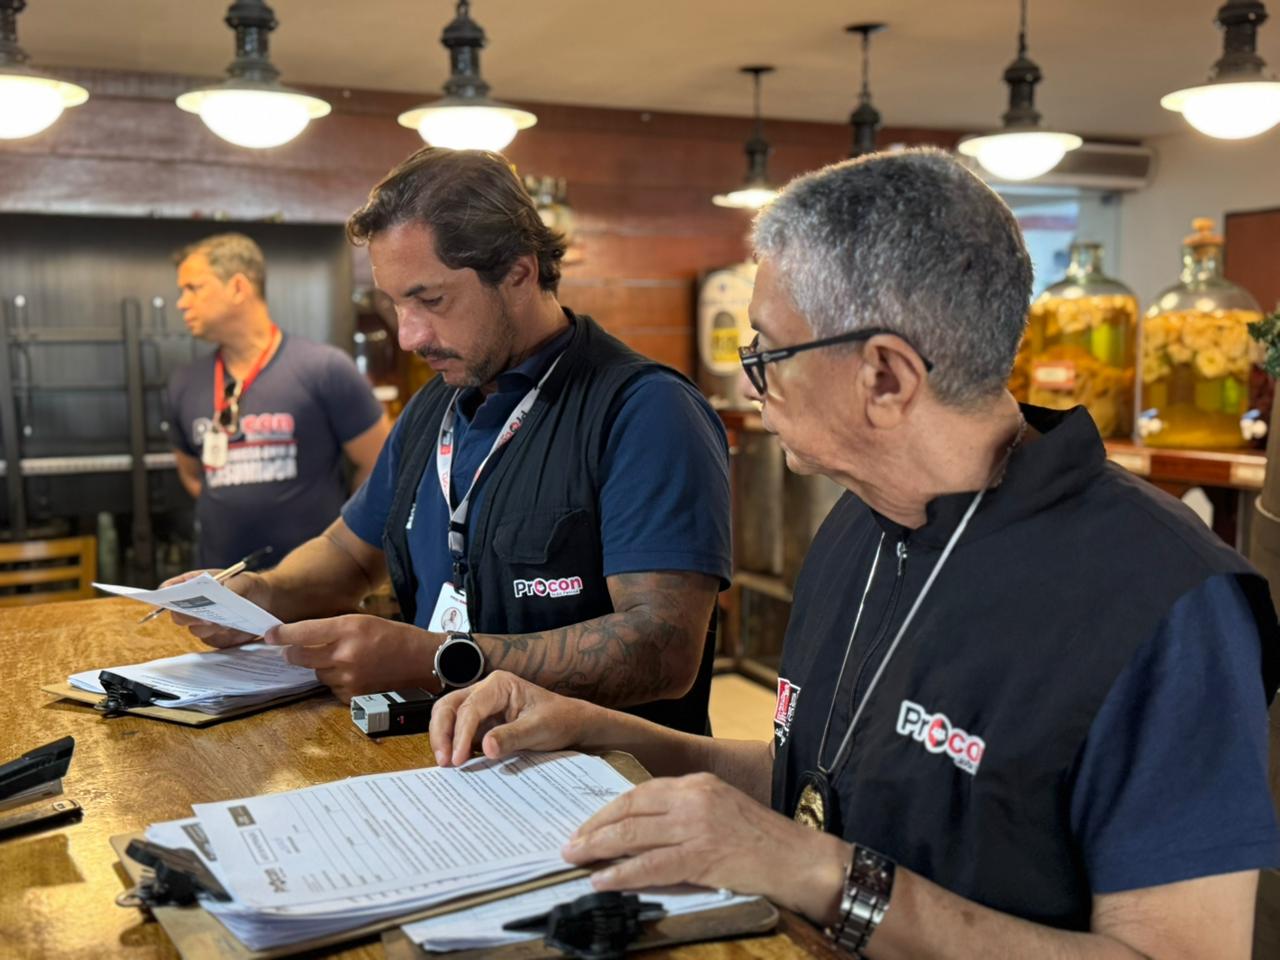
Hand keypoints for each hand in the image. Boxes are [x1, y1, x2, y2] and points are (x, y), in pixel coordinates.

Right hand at [161, 568, 267, 648]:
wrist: (265, 602)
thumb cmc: (249, 586)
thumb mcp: (244, 581)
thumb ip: (232, 587)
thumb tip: (224, 596)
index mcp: (192, 584)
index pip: (169, 589)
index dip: (165, 594)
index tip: (170, 596)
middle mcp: (193, 606)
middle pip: (177, 615)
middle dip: (188, 616)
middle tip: (202, 615)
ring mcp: (203, 624)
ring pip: (196, 630)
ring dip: (209, 627)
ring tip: (225, 621)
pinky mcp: (216, 638)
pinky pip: (214, 641)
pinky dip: (224, 636)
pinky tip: (236, 629)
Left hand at [263, 614, 435, 702]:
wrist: (423, 660)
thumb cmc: (396, 637)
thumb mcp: (364, 621)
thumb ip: (334, 628)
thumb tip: (302, 637)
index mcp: (348, 628)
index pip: (302, 632)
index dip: (281, 634)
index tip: (269, 635)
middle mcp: (345, 653)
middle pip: (300, 656)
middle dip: (294, 653)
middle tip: (295, 650)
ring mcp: (349, 677)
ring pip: (317, 673)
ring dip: (322, 667)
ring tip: (346, 660)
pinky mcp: (354, 695)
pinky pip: (332, 689)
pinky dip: (337, 682)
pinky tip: (356, 674)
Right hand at [429, 671, 593, 767]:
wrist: (571, 725)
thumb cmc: (559, 720)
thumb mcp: (540, 729)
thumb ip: (512, 737)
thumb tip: (485, 748)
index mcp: (499, 685)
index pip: (470, 707)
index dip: (461, 733)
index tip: (458, 759)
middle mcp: (485, 692)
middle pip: (448, 707)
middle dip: (441, 732)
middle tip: (444, 762)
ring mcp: (480, 708)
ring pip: (448, 718)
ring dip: (443, 739)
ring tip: (447, 765)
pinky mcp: (480, 725)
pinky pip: (458, 733)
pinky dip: (453, 746)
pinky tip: (455, 764)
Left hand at [562, 773, 848, 924]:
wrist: (799, 859)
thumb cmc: (764, 841)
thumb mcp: (722, 810)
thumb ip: (686, 813)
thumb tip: (643, 832)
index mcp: (698, 783)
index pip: (640, 792)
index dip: (608, 810)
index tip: (588, 824)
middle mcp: (694, 797)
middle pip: (630, 809)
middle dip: (595, 827)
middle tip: (570, 843)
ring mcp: (697, 825)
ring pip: (633, 834)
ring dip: (598, 848)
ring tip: (575, 859)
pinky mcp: (702, 855)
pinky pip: (651, 865)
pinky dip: (621, 873)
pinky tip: (602, 880)